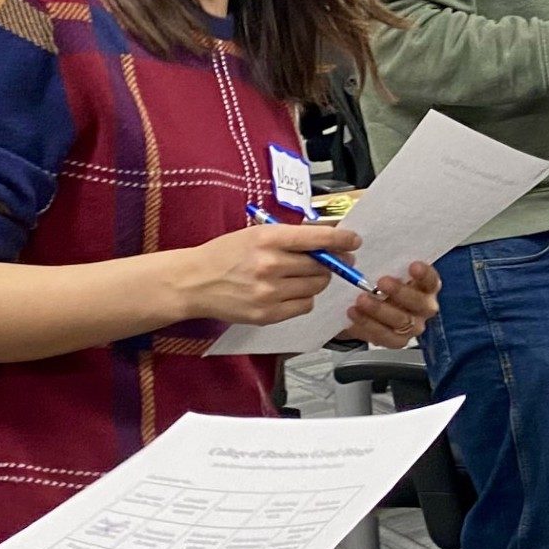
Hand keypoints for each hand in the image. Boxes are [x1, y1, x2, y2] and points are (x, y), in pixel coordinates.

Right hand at [172, 223, 358, 323]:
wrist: (193, 282)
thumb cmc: (226, 254)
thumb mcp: (256, 233)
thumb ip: (291, 237)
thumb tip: (329, 238)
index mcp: (268, 239)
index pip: (318, 238)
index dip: (342, 239)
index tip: (354, 240)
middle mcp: (270, 265)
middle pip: (322, 265)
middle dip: (333, 262)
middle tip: (333, 260)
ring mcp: (269, 293)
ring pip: (316, 286)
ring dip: (318, 280)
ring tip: (304, 275)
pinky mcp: (267, 314)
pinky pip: (304, 306)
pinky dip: (305, 298)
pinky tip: (291, 290)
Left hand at [340, 260, 441, 348]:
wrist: (367, 305)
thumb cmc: (380, 282)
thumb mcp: (384, 268)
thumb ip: (383, 261)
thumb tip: (363, 246)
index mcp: (427, 287)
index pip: (432, 280)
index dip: (425, 274)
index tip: (413, 266)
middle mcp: (424, 307)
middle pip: (419, 303)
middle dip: (400, 292)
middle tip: (381, 282)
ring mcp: (413, 326)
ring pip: (401, 322)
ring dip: (380, 310)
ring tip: (361, 300)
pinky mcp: (397, 341)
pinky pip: (384, 336)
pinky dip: (367, 325)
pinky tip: (354, 313)